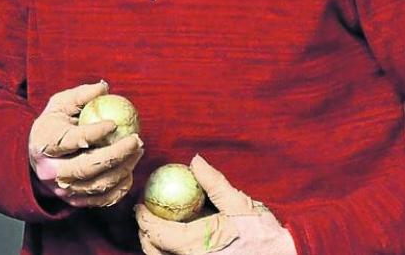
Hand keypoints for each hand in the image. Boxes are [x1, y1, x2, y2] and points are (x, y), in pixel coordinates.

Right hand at [28, 81, 144, 207]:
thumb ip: (80, 96)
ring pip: (98, 184)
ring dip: (124, 169)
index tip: (114, 123)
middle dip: (116, 154)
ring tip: (138, 150)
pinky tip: (130, 171)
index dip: (94, 133)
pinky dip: (120, 187)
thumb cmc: (53, 126)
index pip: (71, 141)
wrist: (37, 157)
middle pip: (87, 167)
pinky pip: (102, 199)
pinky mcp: (74, 201)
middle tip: (136, 140)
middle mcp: (51, 171)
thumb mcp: (60, 105)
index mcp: (44, 144)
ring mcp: (62, 190)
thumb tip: (104, 87)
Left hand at [136, 155, 295, 254]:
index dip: (143, 218)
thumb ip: (215, 184)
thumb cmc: (264, 235)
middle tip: (145, 214)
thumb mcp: (240, 205)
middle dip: (145, 233)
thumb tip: (195, 160)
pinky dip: (170, 253)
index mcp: (195, 245)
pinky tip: (176, 240)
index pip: (156, 233)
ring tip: (158, 226)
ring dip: (156, 245)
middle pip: (153, 251)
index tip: (140, 204)